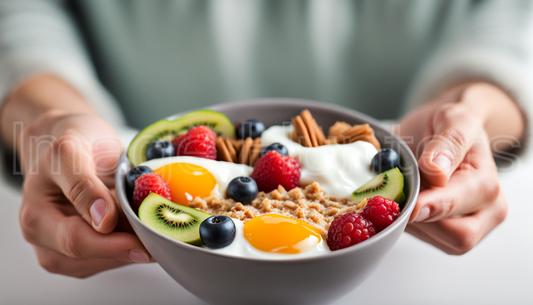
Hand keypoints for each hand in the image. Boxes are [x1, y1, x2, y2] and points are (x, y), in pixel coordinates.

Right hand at [18, 111, 151, 277]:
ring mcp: (63, 249)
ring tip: (154, 225)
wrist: (74, 138)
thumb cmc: (72, 141)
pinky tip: (144, 229)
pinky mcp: (83, 252)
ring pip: (105, 262)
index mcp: (37, 216)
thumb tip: (103, 221)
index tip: (144, 239)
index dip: (112, 244)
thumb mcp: (71, 151)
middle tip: (161, 235)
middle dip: (128, 247)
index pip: (75, 241)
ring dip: (132, 248)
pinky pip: (111, 259)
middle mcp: (45, 239)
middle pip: (90, 258)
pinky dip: (131, 247)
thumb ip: (83, 184)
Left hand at [397, 83, 522, 253]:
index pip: (459, 206)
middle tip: (391, 194)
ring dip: (410, 221)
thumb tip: (436, 171)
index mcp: (487, 185)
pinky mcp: (447, 236)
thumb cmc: (453, 124)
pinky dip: (407, 223)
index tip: (410, 204)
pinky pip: (424, 238)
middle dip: (419, 218)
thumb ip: (448, 142)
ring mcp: (469, 227)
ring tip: (397, 191)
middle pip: (453, 235)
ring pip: (434, 239)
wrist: (449, 130)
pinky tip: (400, 201)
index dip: (432, 206)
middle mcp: (486, 212)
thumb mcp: (453, 118)